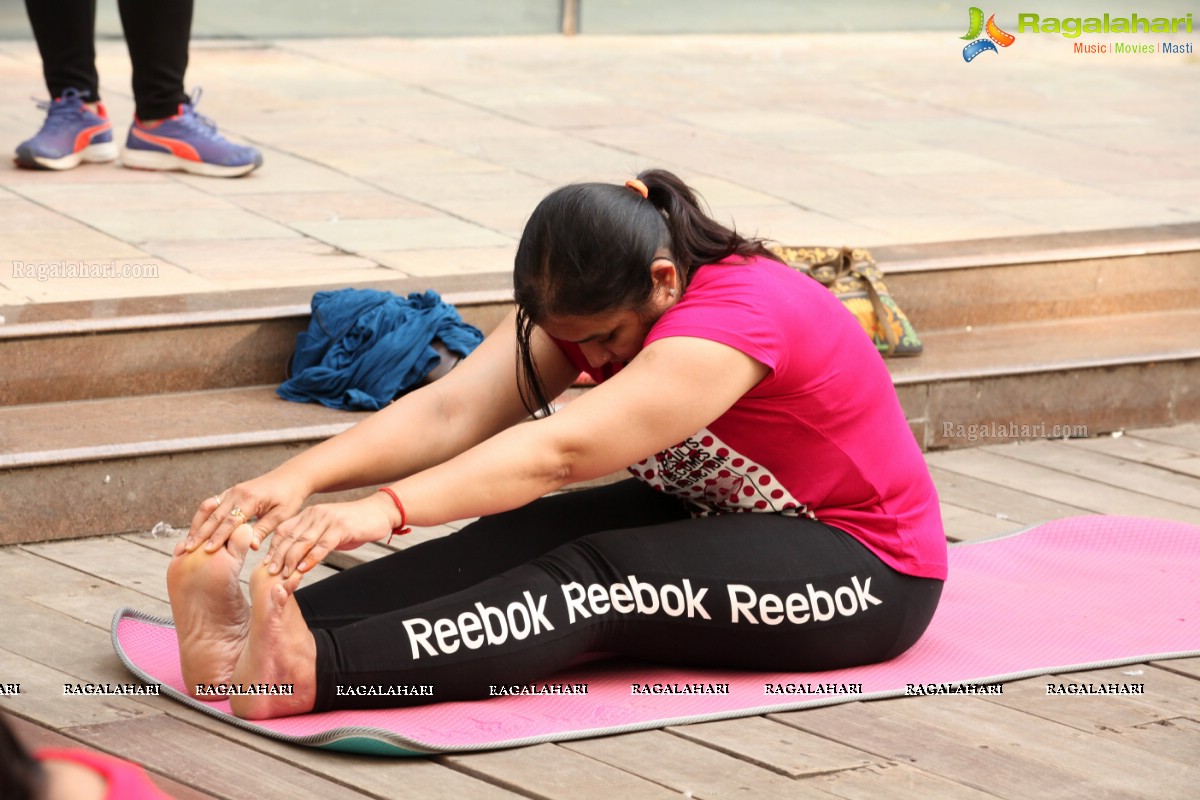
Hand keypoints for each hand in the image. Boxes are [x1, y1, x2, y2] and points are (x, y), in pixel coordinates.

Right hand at [179, 470, 309, 555]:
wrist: (292, 477)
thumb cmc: (290, 497)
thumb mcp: (282, 515)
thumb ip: (264, 530)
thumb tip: (250, 546)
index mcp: (251, 499)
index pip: (230, 521)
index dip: (218, 537)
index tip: (207, 550)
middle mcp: (237, 492)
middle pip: (214, 515)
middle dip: (201, 533)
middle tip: (188, 549)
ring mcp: (232, 491)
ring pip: (209, 508)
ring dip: (197, 525)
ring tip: (188, 542)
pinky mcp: (231, 492)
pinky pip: (212, 504)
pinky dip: (203, 517)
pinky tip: (197, 529)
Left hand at [265, 493, 395, 577]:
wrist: (379, 512)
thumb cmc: (354, 524)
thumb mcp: (328, 530)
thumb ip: (312, 540)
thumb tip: (297, 559)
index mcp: (308, 514)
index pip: (283, 531)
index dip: (273, 549)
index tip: (266, 565)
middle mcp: (315, 514)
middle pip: (290, 537)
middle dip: (278, 557)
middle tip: (270, 574)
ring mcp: (327, 520)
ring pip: (303, 542)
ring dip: (292, 560)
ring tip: (284, 575)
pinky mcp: (341, 527)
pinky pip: (322, 545)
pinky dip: (312, 558)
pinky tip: (304, 569)